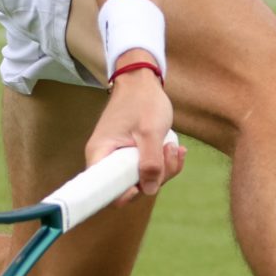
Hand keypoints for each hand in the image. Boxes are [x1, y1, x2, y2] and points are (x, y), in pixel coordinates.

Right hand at [89, 60, 183, 196]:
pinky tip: (175, 148)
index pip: (104, 190)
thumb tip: (150, 190)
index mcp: (100, 154)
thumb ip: (151, 162)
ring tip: (174, 146)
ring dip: (164, 168)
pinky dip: (164, 162)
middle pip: (128, 186)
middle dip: (155, 177)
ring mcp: (120, 157)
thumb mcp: (150, 132)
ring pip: (142, 178)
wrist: (142, 80)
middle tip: (169, 154)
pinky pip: (147, 167)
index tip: (143, 184)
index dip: (124, 195)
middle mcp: (106, 159)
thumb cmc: (142, 101)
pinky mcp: (132, 154)